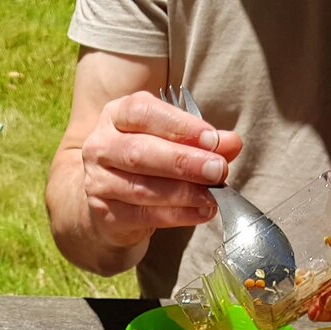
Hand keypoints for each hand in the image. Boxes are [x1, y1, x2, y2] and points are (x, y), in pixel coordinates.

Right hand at [77, 91, 242, 248]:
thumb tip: (232, 143)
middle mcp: (101, 146)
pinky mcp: (105, 214)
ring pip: (142, 188)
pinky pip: (143, 216)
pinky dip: (177, 216)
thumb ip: (202, 141)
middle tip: (217, 170)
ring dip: (184, 192)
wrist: (113, 202)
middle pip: (140, 152)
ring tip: (213, 196)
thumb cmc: (147, 162)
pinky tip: (201, 212)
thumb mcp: (172, 141)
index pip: (143, 112)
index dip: (179, 126)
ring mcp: (98, 182)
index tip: (212, 139)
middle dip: (184, 162)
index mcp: (116, 115)